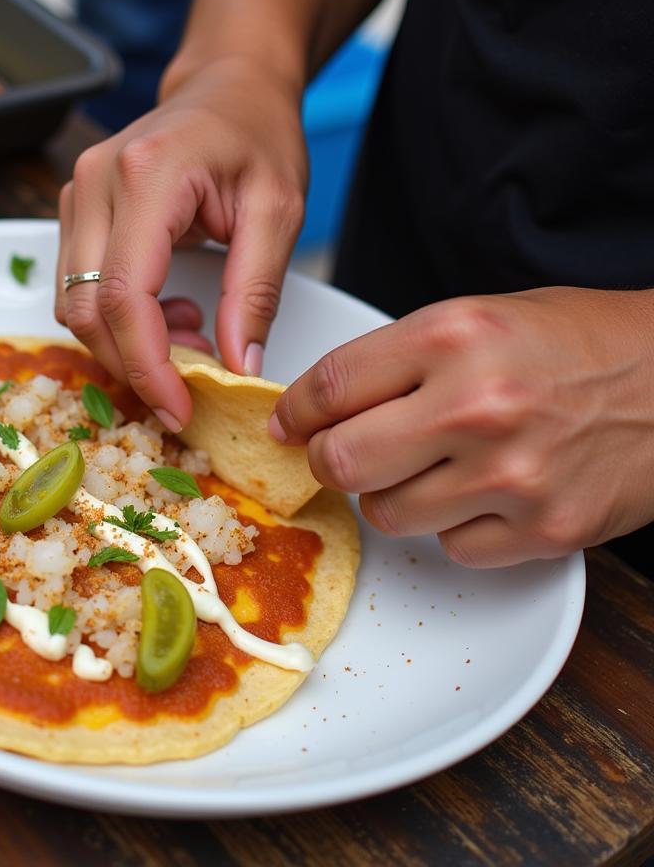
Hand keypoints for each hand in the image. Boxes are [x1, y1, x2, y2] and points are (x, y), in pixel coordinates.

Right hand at [55, 56, 307, 431]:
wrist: (227, 86)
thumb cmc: (257, 136)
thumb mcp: (278, 211)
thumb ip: (256, 293)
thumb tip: (236, 369)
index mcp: (147, 175)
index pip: (126, 295)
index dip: (148, 365)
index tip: (180, 407)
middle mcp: (95, 183)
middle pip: (87, 309)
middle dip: (136, 362)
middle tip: (198, 371)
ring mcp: (76, 194)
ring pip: (74, 305)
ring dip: (128, 341)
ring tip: (195, 327)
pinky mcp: (75, 208)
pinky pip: (79, 286)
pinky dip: (120, 318)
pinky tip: (171, 309)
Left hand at [269, 287, 653, 565]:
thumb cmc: (578, 343)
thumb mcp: (479, 318)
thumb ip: (397, 360)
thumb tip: (318, 406)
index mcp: (454, 335)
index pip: (330, 386)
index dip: (294, 411)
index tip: (287, 424)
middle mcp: (477, 404)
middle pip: (340, 460)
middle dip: (327, 459)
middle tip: (343, 452)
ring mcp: (512, 474)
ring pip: (386, 513)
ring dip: (392, 495)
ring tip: (432, 467)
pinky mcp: (543, 530)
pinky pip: (450, 548)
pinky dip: (453, 526)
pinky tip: (483, 492)